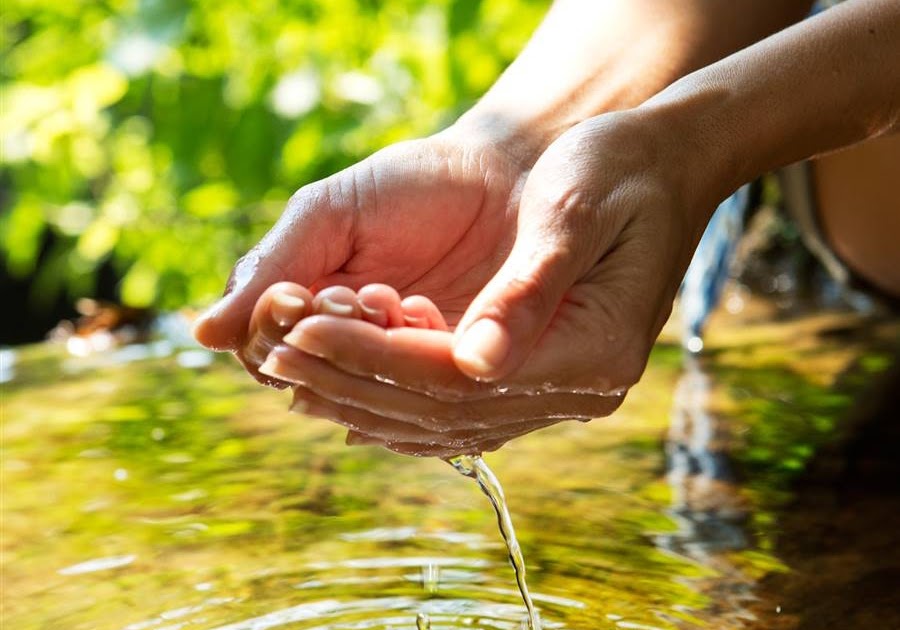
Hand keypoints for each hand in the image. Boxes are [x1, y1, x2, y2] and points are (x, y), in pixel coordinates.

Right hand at [192, 125, 533, 383]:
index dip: (280, 326)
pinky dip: (417, 366)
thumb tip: (202, 335)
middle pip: (303, 374)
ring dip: (374, 354)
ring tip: (406, 301)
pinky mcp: (442, 375)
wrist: (503, 180)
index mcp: (299, 298)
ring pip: (354, 393)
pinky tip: (435, 324)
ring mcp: (390, 360)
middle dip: (333, 338)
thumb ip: (272, 266)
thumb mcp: (330, 214)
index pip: (260, 343)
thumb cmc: (410, 186)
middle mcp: (340, 339)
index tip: (314, 291)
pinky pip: (412, 401)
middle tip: (374, 294)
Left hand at [259, 108, 726, 456]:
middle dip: (355, 381)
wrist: (659, 168)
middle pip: (445, 409)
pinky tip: (348, 397)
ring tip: (293, 376)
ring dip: (365, 399)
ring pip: (445, 420)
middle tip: (276, 356)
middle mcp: (579, 389)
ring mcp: (560, 391)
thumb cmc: (617, 172)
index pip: (460, 377)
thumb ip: (526, 291)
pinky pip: (459, 411)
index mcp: (594, 351)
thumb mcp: (574, 212)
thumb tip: (474, 363)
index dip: (376, 358)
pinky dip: (398, 405)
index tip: (303, 333)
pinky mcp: (538, 378)